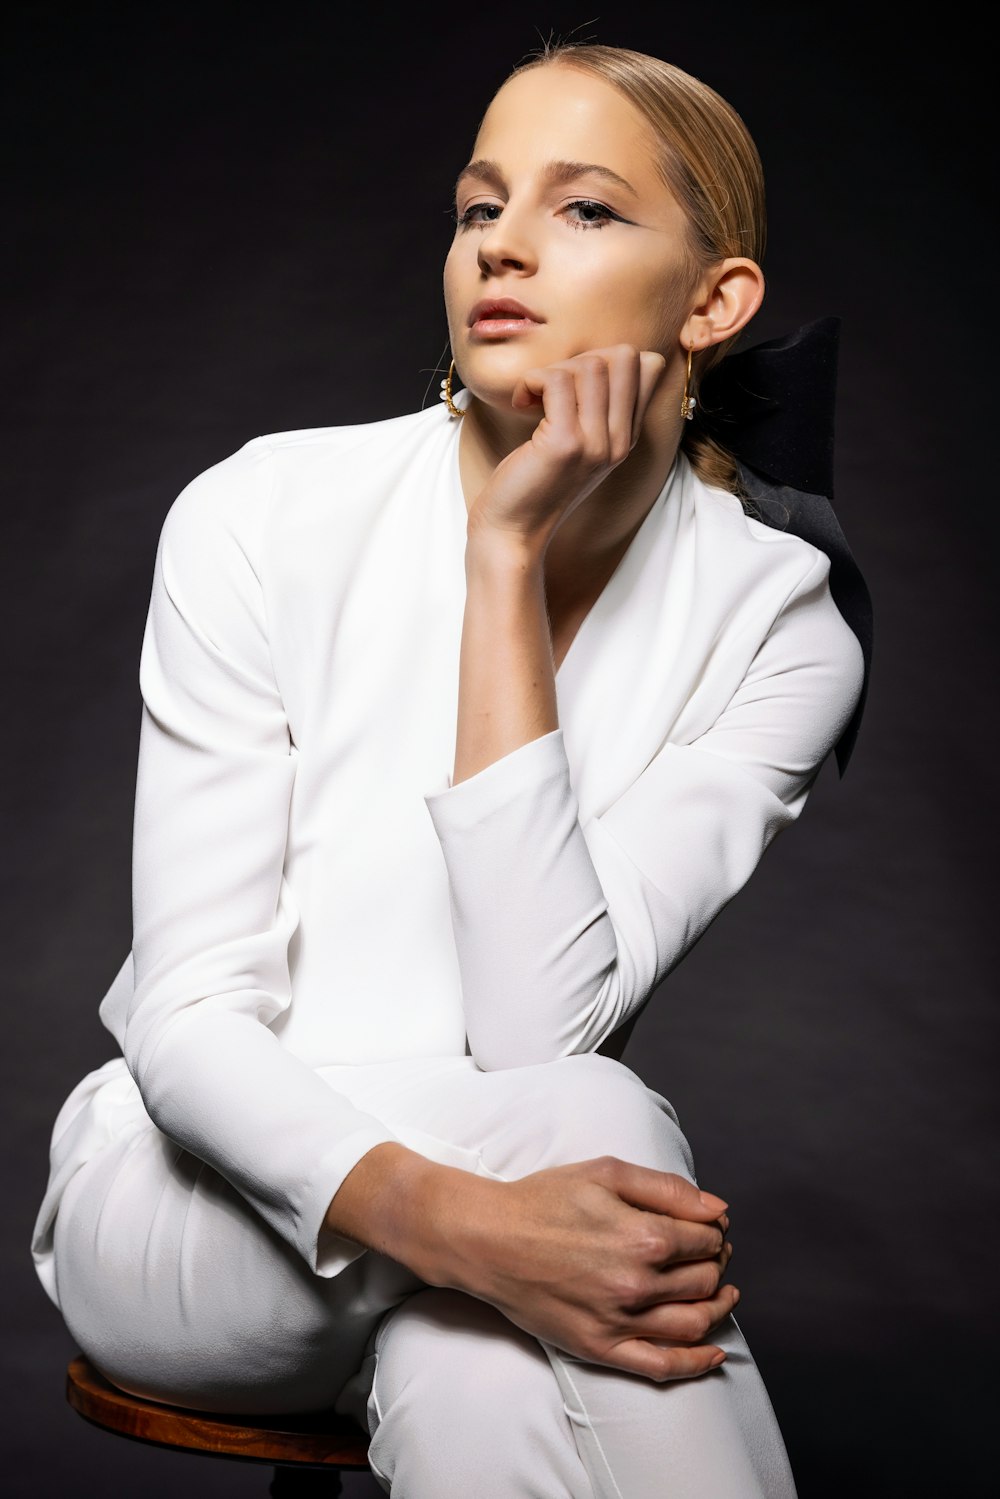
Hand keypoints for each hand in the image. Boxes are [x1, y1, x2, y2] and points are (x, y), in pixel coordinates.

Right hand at [429, 1155, 736, 1381]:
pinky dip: (696, 1363)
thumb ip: (667, 1189)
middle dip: (718, 1264)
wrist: (488, 1239)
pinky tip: (714, 1354)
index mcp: (644, 1235)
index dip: (715, 1232)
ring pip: (694, 1323)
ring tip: (722, 1294)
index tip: (709, 1228)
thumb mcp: (606, 1172)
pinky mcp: (601, 1347)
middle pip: (705, 1280)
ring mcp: (620, 1320)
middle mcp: (638, 1283)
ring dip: (719, 1308)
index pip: (707, 1240)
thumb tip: (718, 1210)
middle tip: (712, 1254)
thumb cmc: (544, 1199)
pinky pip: (662, 1366)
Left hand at [468, 345, 665, 550]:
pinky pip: (555, 380)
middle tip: (553, 387)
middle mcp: (619, 440)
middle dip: (581, 358)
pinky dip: (532, 381)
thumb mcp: (579, 444)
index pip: (649, 365)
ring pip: (589, 365)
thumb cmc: (535, 482)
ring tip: (535, 398)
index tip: (575, 385)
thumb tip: (595, 358)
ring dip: (552, 371)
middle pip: (624, 357)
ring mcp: (595, 443)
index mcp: (627, 437)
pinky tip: (523, 404)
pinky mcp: (564, 444)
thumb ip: (596, 407)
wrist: (513, 531)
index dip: (607, 358)